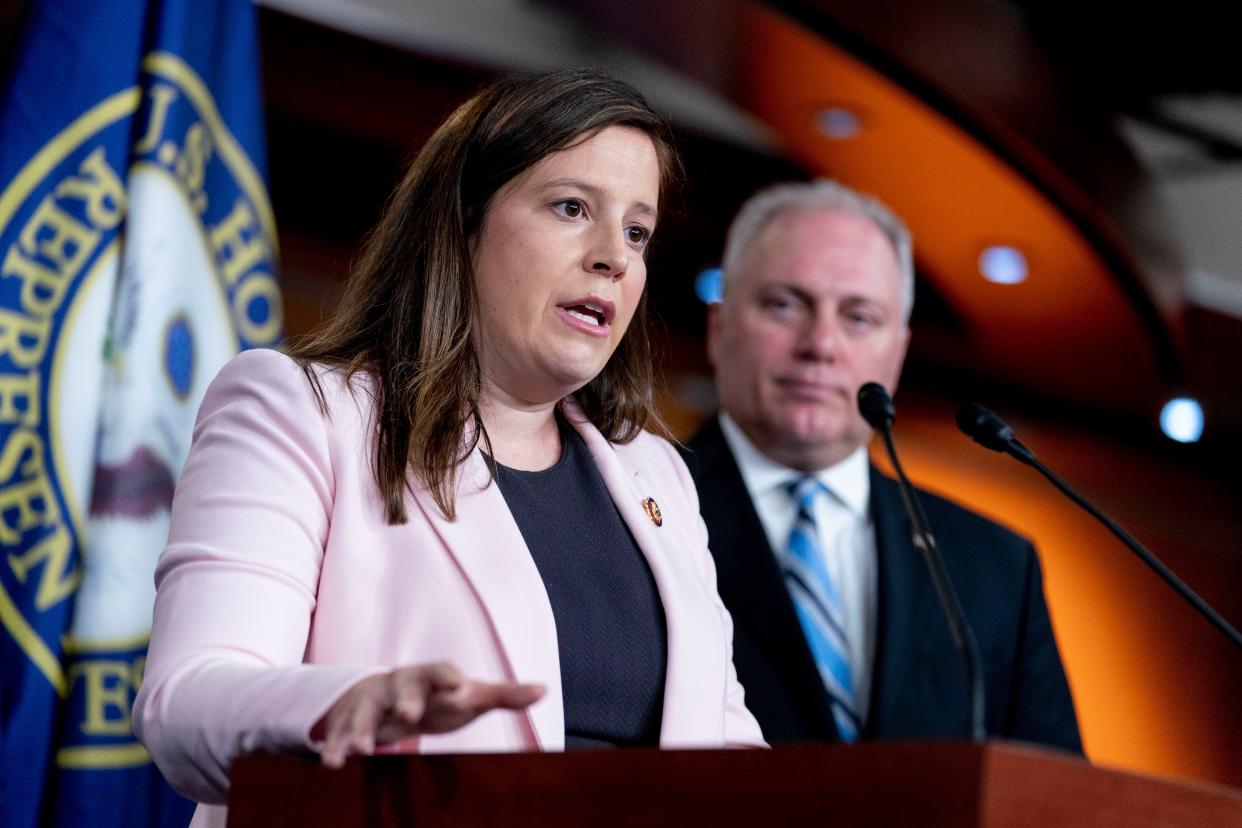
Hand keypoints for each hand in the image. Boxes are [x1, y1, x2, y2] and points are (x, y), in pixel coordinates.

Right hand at [313, 662, 543, 767]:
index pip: (440, 670)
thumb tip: (544, 690)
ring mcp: (372, 700)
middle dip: (405, 699)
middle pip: (402, 686)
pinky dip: (336, 746)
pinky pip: (341, 731)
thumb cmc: (440, 697)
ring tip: (361, 751)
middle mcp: (400, 683)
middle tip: (409, 715)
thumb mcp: (469, 697)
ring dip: (362, 729)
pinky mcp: (352, 719)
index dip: (448, 676)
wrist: (392, 694)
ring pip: (365, 711)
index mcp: (431, 676)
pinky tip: (334, 765)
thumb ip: (505, 695)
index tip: (458, 686)